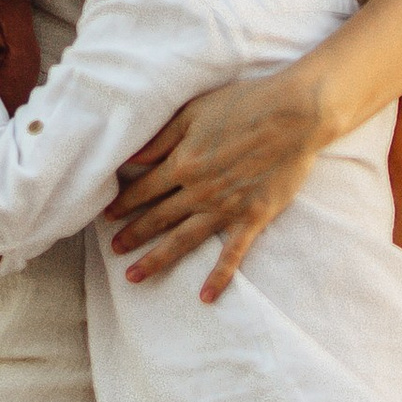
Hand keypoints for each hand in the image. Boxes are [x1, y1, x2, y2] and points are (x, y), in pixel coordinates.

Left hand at [108, 62, 332, 300]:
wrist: (294, 115)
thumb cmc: (244, 104)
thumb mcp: (193, 111)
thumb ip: (161, 138)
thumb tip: (131, 158)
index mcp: (183, 162)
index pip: (144, 189)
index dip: (123, 204)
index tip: (107, 216)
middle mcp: (199, 191)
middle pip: (157, 218)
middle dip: (132, 235)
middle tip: (113, 250)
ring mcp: (226, 208)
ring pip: (183, 240)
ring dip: (156, 259)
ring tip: (134, 276)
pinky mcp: (253, 218)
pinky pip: (233, 254)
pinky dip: (219, 276)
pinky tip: (205, 297)